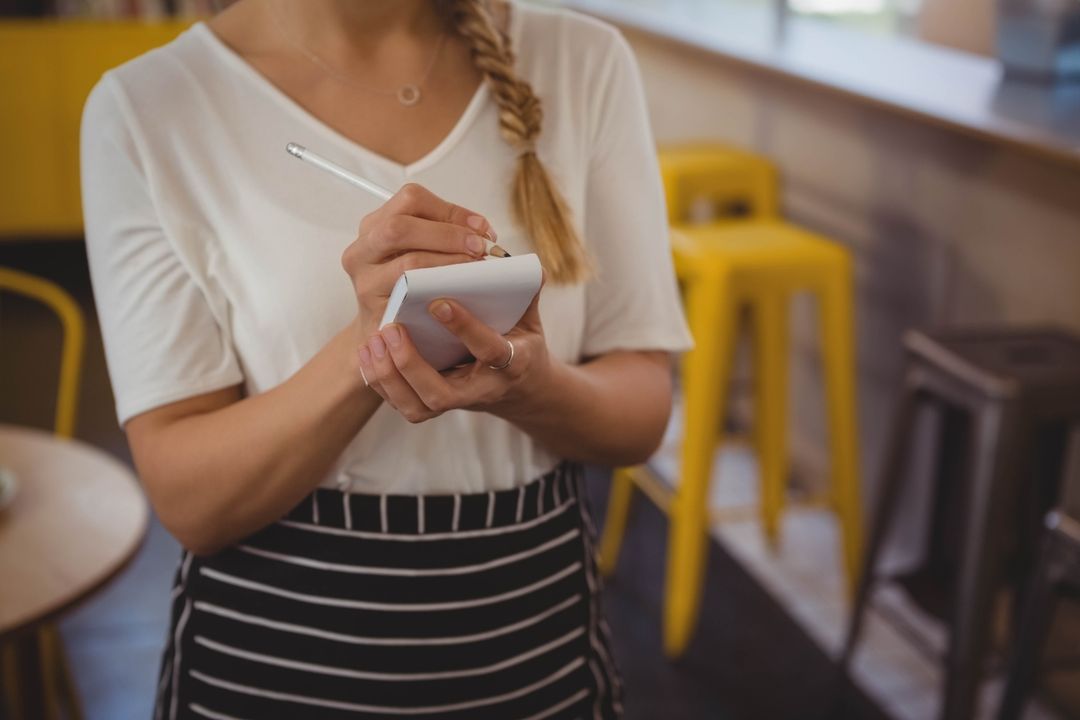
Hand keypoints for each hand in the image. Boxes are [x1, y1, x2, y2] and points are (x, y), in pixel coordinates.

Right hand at [341, 183, 496, 339]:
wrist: (387, 330)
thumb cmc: (409, 285)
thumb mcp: (420, 250)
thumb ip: (445, 233)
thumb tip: (482, 231)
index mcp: (375, 225)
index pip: (411, 199)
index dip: (450, 210)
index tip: (480, 228)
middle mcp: (362, 249)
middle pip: (401, 226)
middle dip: (448, 235)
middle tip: (479, 247)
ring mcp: (365, 281)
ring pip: (408, 262)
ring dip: (449, 262)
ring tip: (475, 267)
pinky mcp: (376, 309)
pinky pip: (412, 295)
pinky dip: (440, 288)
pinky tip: (460, 289)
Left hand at [357, 284, 551, 423]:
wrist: (518, 387)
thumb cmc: (519, 343)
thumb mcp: (531, 321)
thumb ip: (527, 293)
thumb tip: (528, 265)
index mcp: (511, 364)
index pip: (490, 351)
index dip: (465, 328)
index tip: (439, 302)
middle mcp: (481, 390)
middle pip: (441, 395)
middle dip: (411, 365)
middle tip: (392, 328)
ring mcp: (455, 402)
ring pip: (417, 406)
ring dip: (390, 376)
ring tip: (374, 341)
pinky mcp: (433, 406)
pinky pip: (402, 403)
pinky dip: (380, 381)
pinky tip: (368, 353)